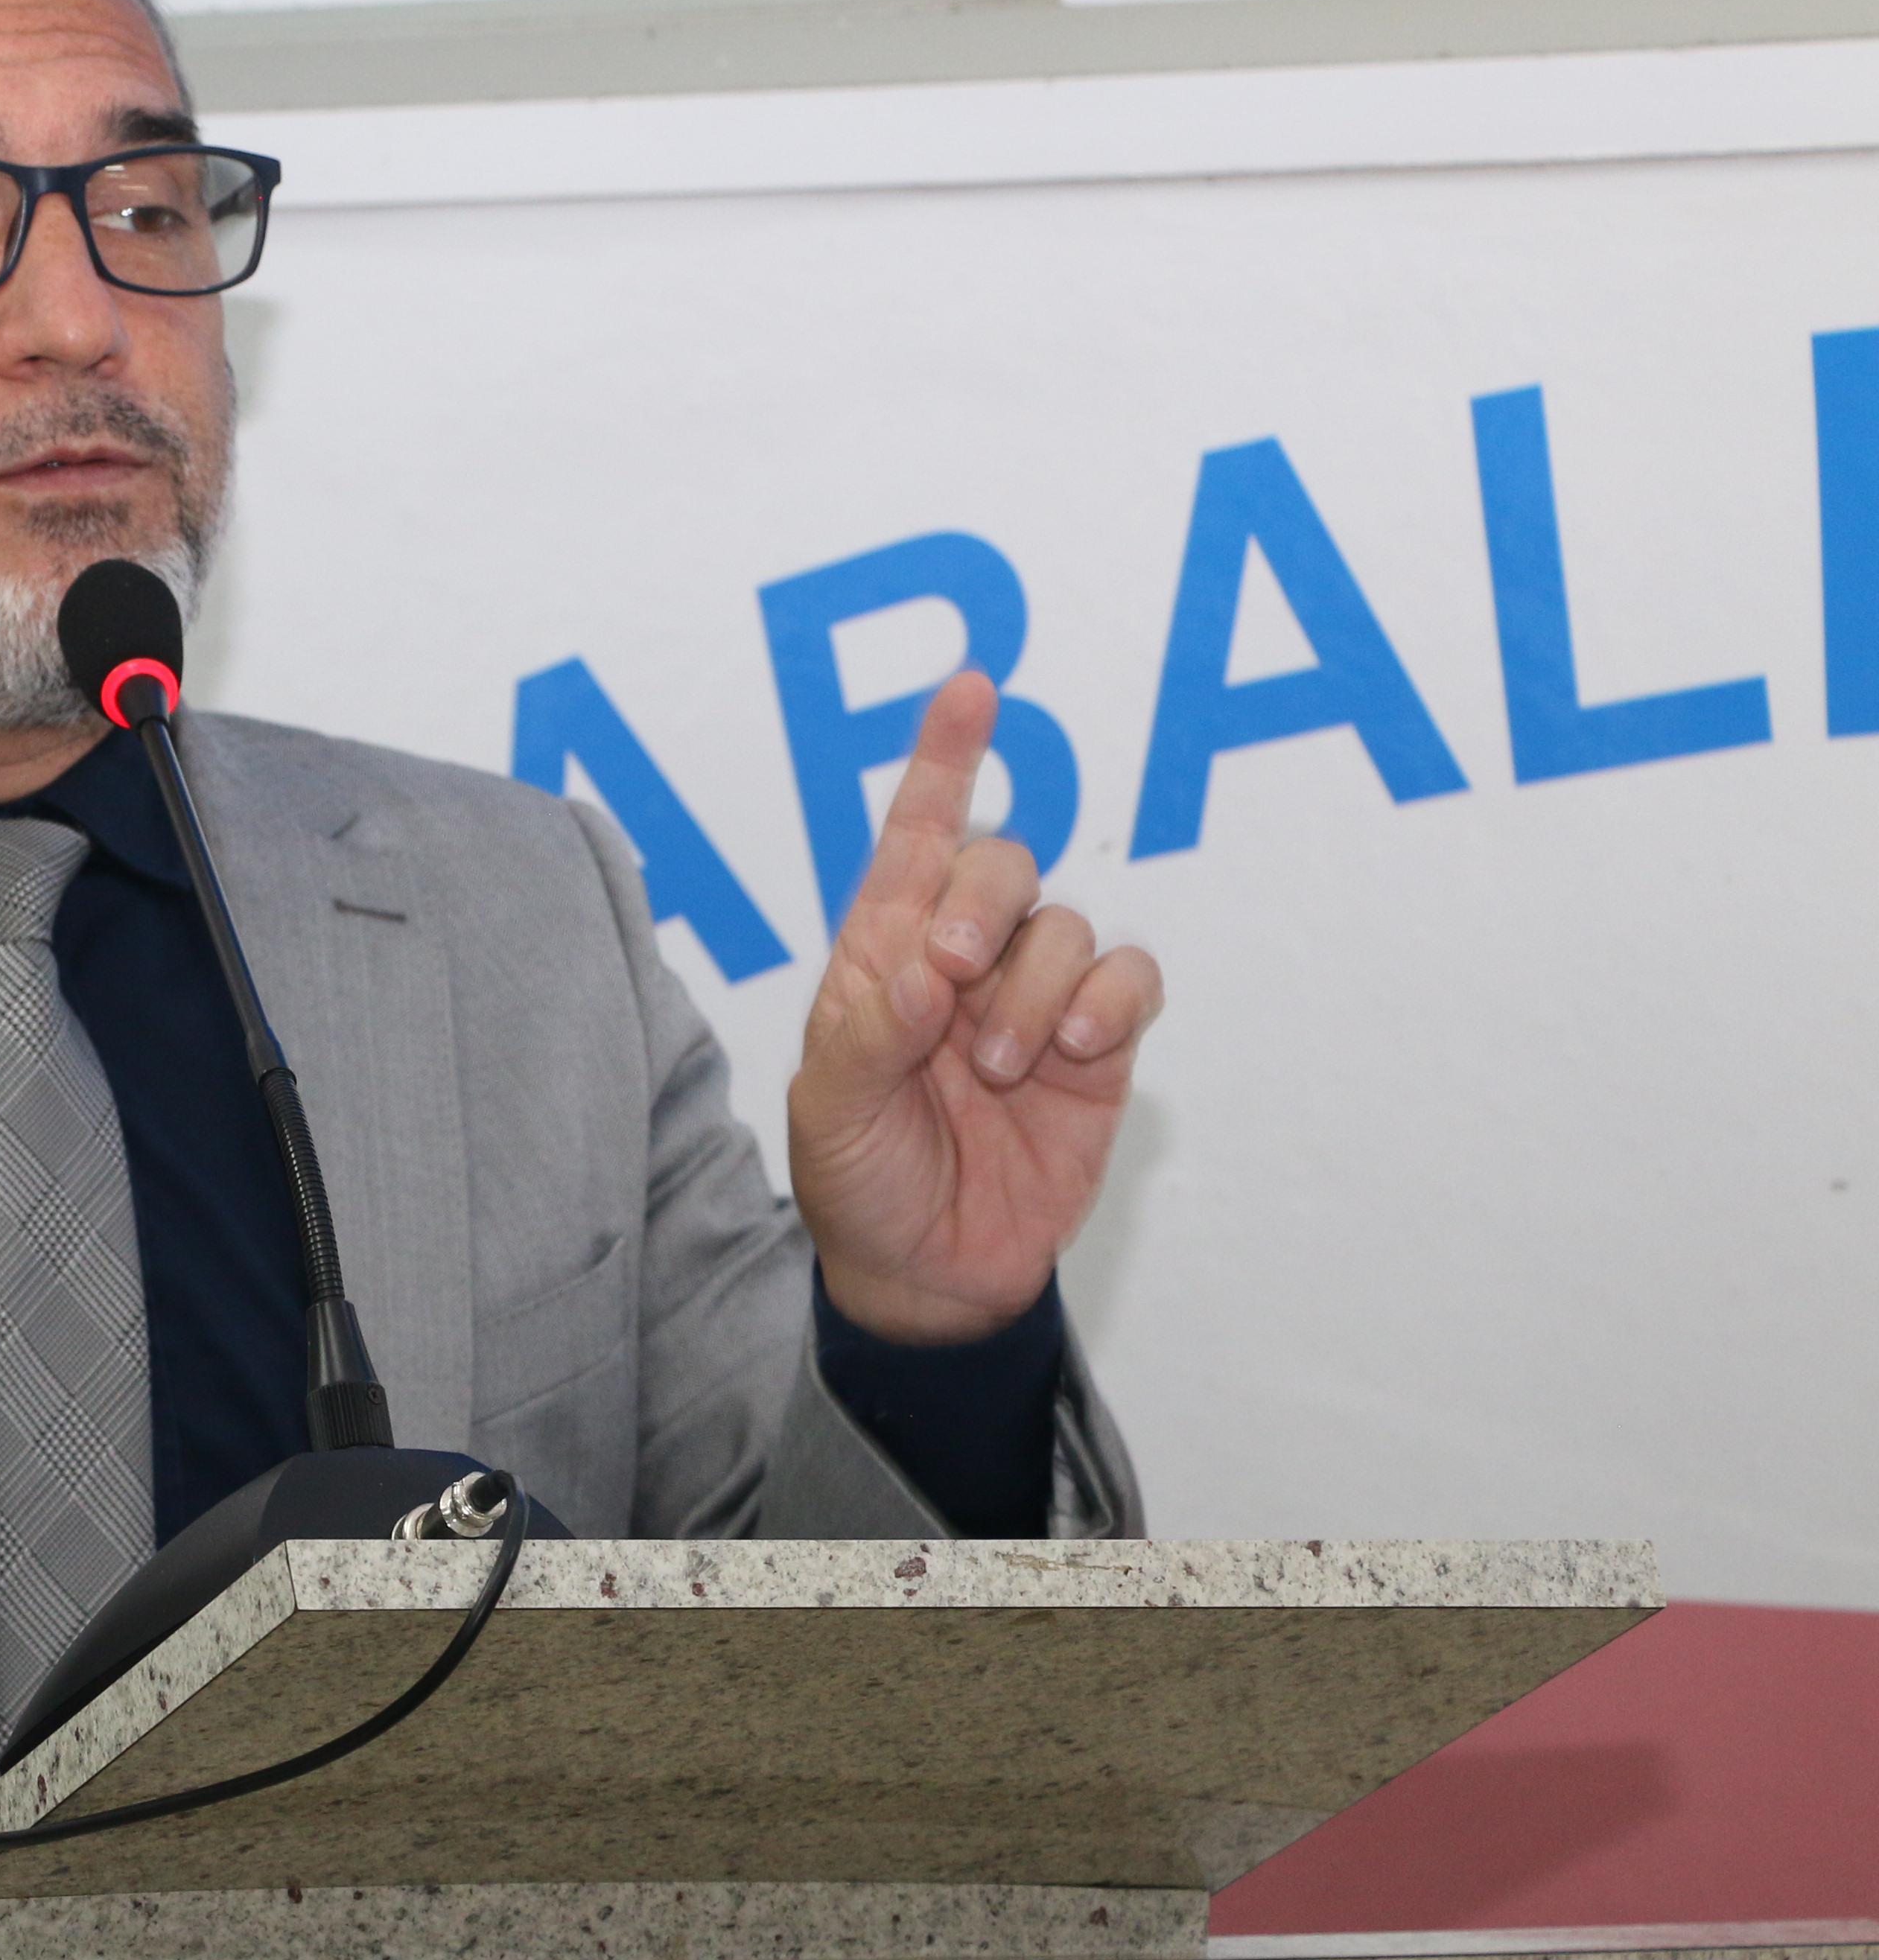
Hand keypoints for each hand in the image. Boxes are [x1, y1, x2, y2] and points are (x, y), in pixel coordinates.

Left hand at [787, 671, 1166, 1344]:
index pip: (912, 837)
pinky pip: (1130, 979)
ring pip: (1065, 927)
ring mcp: (1035, 999)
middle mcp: (962, 958)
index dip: (944, 761)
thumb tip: (926, 971)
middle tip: (948, 975)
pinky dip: (1107, 1004)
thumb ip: (867, 1035)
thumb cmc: (861, 1178)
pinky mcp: (1100, 1046)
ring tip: (997, 1068)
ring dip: (1031, 992)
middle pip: (999, 863)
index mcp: (881, 954)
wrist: (926, 1271)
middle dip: (979, 901)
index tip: (971, 688)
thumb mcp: (830, 1112)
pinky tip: (1074, 1055)